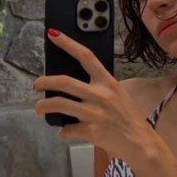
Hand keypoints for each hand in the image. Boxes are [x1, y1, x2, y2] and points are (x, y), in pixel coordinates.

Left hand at [34, 28, 153, 159]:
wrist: (140, 142)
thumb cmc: (128, 118)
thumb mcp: (118, 95)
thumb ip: (99, 88)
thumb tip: (72, 86)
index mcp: (108, 83)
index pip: (86, 57)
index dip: (68, 44)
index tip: (53, 35)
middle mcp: (101, 95)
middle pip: (64, 82)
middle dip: (44, 82)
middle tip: (36, 85)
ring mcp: (95, 113)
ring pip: (58, 104)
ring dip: (43, 106)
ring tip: (40, 108)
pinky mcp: (90, 131)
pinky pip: (66, 129)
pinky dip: (64, 131)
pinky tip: (67, 131)